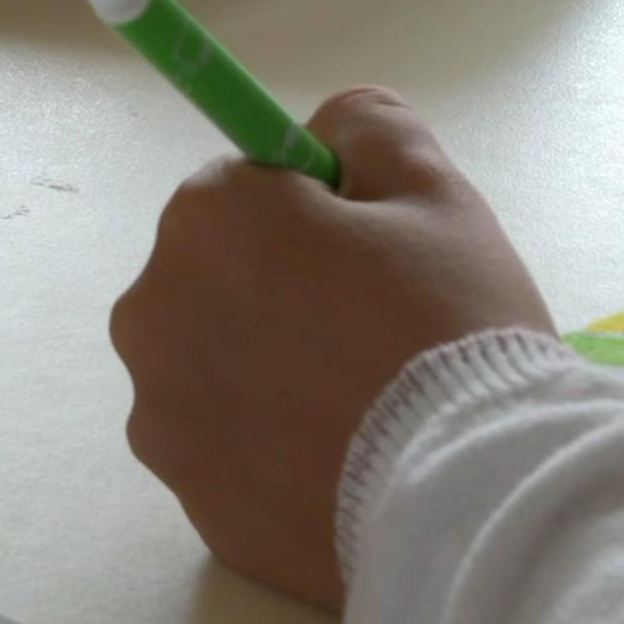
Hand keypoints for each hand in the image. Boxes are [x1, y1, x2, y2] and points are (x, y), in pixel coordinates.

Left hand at [110, 87, 554, 609]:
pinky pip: (234, 442)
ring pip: (223, 360)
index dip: (322, 209)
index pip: (254, 185)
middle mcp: (153, 312)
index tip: (375, 250)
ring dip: (275, 362)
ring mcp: (165, 417)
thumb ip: (372, 126)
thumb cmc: (452, 325)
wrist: (470, 491)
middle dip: (288, 285)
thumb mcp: (438, 192)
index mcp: (208, 220)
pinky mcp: (192, 497)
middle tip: (380, 327)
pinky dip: (276, 439)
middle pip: (226, 273)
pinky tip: (347, 452)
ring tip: (367, 399)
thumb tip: (332, 128)